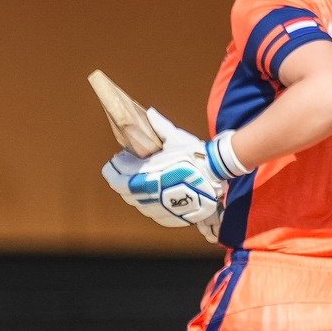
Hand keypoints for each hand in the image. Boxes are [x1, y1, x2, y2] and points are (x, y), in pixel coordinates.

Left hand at [102, 110, 227, 235]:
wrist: (217, 174)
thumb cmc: (195, 155)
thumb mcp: (176, 138)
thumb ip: (159, 127)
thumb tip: (149, 113)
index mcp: (146, 176)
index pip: (116, 179)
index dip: (113, 170)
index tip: (117, 161)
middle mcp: (150, 195)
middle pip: (126, 193)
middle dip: (125, 180)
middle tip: (131, 169)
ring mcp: (161, 209)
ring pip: (139, 205)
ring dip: (138, 194)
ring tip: (147, 181)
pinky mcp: (172, 217)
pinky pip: (154, 214)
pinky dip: (153, 205)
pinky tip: (158, 195)